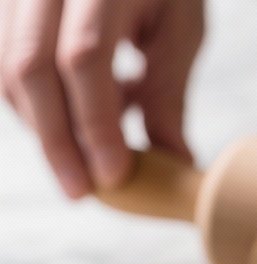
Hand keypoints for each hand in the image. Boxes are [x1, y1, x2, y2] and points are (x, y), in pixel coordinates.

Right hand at [0, 0, 204, 197]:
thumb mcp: (179, 24)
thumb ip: (169, 91)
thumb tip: (172, 163)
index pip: (84, 57)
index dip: (95, 124)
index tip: (115, 175)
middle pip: (31, 66)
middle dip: (56, 140)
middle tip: (84, 192)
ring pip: (7, 68)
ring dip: (40, 127)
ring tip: (79, 161)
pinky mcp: (4, 5)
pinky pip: (0, 62)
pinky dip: (29, 104)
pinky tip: (65, 122)